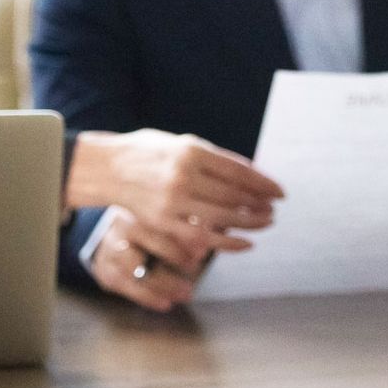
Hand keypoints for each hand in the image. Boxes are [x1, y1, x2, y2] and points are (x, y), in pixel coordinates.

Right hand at [68, 129, 281, 266]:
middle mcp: (183, 176)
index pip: (238, 171)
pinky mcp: (163, 222)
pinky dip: (228, 242)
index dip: (263, 183)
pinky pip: (202, 237)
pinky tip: (245, 244)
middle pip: (233, 195)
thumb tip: (252, 173)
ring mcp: (173, 201)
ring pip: (222, 217)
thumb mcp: (182, 143)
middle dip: (259, 204)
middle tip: (274, 209)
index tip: (280, 192)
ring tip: (266, 222)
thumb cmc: (149, 152)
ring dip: (250, 222)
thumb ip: (214, 159)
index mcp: (191, 151)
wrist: (106, 168)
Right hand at [88, 208, 200, 311]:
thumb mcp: (164, 223)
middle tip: (196, 266)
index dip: (184, 236)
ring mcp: (113, 252)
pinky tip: (166, 304)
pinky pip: (129, 288)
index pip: (164, 221)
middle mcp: (124, 230)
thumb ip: (188, 227)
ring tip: (187, 293)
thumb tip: (216, 230)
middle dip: (176, 255)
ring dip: (166, 284)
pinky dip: (149, 298)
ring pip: (139, 269)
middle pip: (150, 241)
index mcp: (142, 213)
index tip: (201, 249)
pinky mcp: (107, 273)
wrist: (108, 241)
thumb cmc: (146, 232)